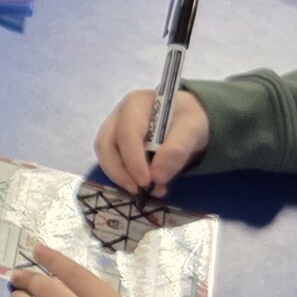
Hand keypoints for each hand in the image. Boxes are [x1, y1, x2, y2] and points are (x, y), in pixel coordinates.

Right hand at [93, 87, 210, 197]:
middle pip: (106, 144)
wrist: (187, 120)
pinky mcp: (116, 146)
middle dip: (119, 171)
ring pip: (105, 156)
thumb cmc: (187, 119)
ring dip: (120, 177)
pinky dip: (124, 178)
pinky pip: (112, 163)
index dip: (133, 159)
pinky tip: (142, 186)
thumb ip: (176, 150)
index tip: (146, 182)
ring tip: (142, 191)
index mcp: (135, 104)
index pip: (127, 133)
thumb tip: (157, 177)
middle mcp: (119, 117)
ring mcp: (114, 131)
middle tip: (138, 190)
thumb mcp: (191, 129)